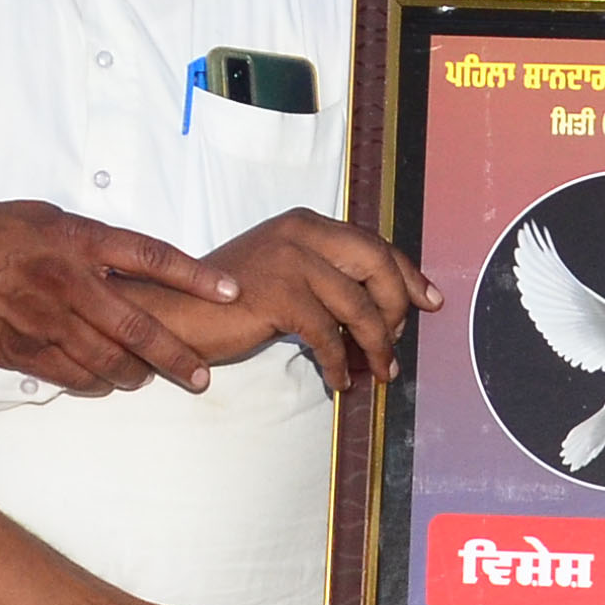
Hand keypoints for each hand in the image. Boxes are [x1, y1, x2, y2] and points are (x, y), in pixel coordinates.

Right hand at [0, 202, 242, 393]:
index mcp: (80, 241)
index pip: (152, 257)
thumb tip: (129, 266)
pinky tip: (105, 383)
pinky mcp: (24, 349)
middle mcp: (70, 281)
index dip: (196, 276)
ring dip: (134, 374)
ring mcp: (48, 320)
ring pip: (107, 359)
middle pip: (138, 324)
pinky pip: (71, 375)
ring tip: (148, 378)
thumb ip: (91, 244)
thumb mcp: (50, 221)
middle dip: (175, 355)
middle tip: (199, 374)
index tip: (230, 291)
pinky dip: (94, 383)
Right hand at [176, 209, 437, 392]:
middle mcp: (301, 233)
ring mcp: (290, 261)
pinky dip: (340, 363)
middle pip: (377, 266)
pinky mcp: (279, 294)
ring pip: (358, 307)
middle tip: (400, 342)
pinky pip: (329, 335)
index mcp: (305, 224)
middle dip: (398, 309)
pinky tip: (340, 380)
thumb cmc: (227, 301)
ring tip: (380, 371)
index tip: (429, 300)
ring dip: (376, 346)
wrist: (175, 312)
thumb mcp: (283, 273)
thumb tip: (380, 308)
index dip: (407, 274)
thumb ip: (325, 276)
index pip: (374, 244)